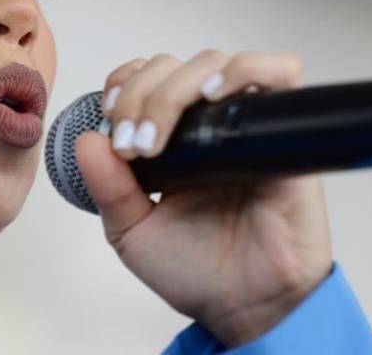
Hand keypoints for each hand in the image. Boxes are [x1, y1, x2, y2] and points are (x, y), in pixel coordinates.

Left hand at [74, 50, 333, 347]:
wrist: (246, 307)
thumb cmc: (196, 269)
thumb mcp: (132, 231)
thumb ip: (108, 187)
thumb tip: (87, 140)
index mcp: (173, 137)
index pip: (148, 76)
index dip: (125, 84)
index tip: (112, 117)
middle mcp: (209, 123)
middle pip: (175, 66)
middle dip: (142, 94)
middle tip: (134, 143)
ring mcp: (247, 123)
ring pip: (216, 63)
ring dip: (177, 88)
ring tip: (159, 135)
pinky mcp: (284, 132)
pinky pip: (281, 75)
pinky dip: (246, 70)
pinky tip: (214, 96)